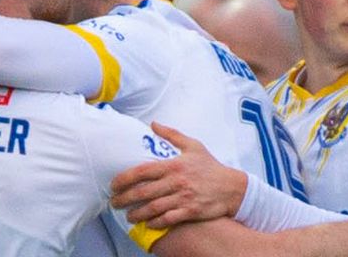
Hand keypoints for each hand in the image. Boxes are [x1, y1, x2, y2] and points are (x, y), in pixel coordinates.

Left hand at [110, 123, 246, 228]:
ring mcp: (183, 197)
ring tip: (127, 215)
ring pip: (153, 208)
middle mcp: (176, 181)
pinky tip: (146, 223)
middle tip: (114, 202)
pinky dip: (155, 222)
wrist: (233, 187)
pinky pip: (168, 219)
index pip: (142, 171)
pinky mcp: (191, 211)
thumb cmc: (210, 166)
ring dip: (136, 213)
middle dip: (124, 198)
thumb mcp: (193, 146)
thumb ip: (171, 134)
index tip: (113, 184)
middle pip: (143, 192)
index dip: (124, 179)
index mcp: (174, 165)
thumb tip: (153, 124)